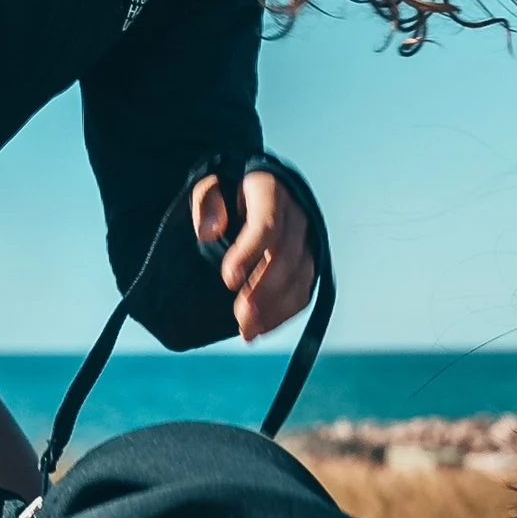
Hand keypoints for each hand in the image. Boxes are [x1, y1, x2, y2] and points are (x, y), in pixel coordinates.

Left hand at [192, 168, 315, 341]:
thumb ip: (206, 202)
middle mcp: (296, 215)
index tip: (228, 280)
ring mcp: (307, 240)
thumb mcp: (210, 186)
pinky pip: (304, 291)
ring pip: (301, 278)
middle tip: (240, 316)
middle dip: (264, 290)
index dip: (249, 253)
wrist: (252, 194)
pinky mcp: (310, 262)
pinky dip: (284, 313)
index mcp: (271, 191)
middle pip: (287, 257)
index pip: (267, 224)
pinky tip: (261, 328)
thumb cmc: (227, 191)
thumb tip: (209, 231)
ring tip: (248, 330)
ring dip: (276, 308)